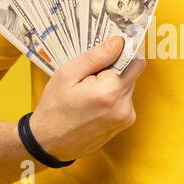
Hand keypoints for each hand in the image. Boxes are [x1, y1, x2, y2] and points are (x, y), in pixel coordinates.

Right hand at [27, 35, 143, 159]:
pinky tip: (93, 103)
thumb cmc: (54, 108)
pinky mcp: (124, 124)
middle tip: (90, 75)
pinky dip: (112, 97)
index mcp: (110, 91)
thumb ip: (96, 57)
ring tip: (89, 91)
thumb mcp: (67, 75)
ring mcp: (125, 117)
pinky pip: (124, 100)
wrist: (49, 142)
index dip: (120, 54)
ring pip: (128, 86)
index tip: (105, 54)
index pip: (133, 61)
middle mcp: (124, 106)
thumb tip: (119, 42)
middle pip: (132, 74)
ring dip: (113, 84)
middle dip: (114, 69)